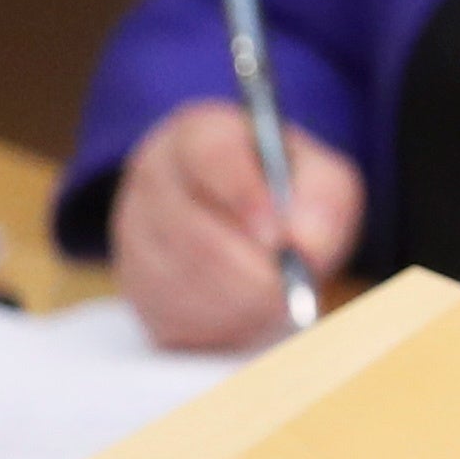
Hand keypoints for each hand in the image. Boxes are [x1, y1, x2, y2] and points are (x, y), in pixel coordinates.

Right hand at [110, 104, 364, 351]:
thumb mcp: (321, 179)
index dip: (244, 197)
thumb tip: (304, 243)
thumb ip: (325, 200)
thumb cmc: (288, 196)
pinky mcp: (136, 284)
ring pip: (176, 277)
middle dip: (246, 267)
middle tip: (286, 286)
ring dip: (236, 300)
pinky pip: (169, 314)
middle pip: (186, 226)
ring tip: (274, 297)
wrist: (253, 228)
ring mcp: (134, 231)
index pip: (211, 155)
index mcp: (198, 133)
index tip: (278, 237)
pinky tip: (245, 311)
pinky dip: (216, 325)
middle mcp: (154, 175)